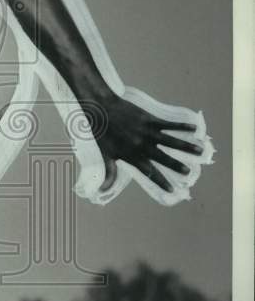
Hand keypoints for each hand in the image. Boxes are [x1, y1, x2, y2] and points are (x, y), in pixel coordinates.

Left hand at [91, 94, 205, 194]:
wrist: (102, 109)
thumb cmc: (102, 133)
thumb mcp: (105, 155)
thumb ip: (109, 173)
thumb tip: (102, 190)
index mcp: (131, 155)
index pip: (149, 172)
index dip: (161, 181)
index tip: (172, 189)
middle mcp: (141, 145)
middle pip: (163, 158)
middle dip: (176, 166)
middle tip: (188, 172)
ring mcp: (147, 132)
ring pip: (170, 141)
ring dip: (186, 146)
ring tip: (199, 150)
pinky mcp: (149, 120)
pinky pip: (169, 124)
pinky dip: (181, 127)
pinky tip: (194, 128)